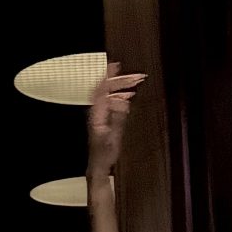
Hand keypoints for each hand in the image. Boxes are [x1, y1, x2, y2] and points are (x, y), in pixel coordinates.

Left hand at [88, 61, 144, 176]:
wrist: (98, 165)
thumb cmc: (105, 154)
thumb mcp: (114, 137)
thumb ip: (118, 118)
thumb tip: (123, 101)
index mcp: (97, 114)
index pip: (101, 89)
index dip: (108, 76)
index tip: (116, 66)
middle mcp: (96, 111)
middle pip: (106, 89)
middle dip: (120, 80)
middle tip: (135, 76)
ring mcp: (98, 114)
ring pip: (109, 94)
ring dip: (121, 87)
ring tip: (134, 82)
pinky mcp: (102, 118)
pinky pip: (110, 100)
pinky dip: (120, 95)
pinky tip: (129, 96)